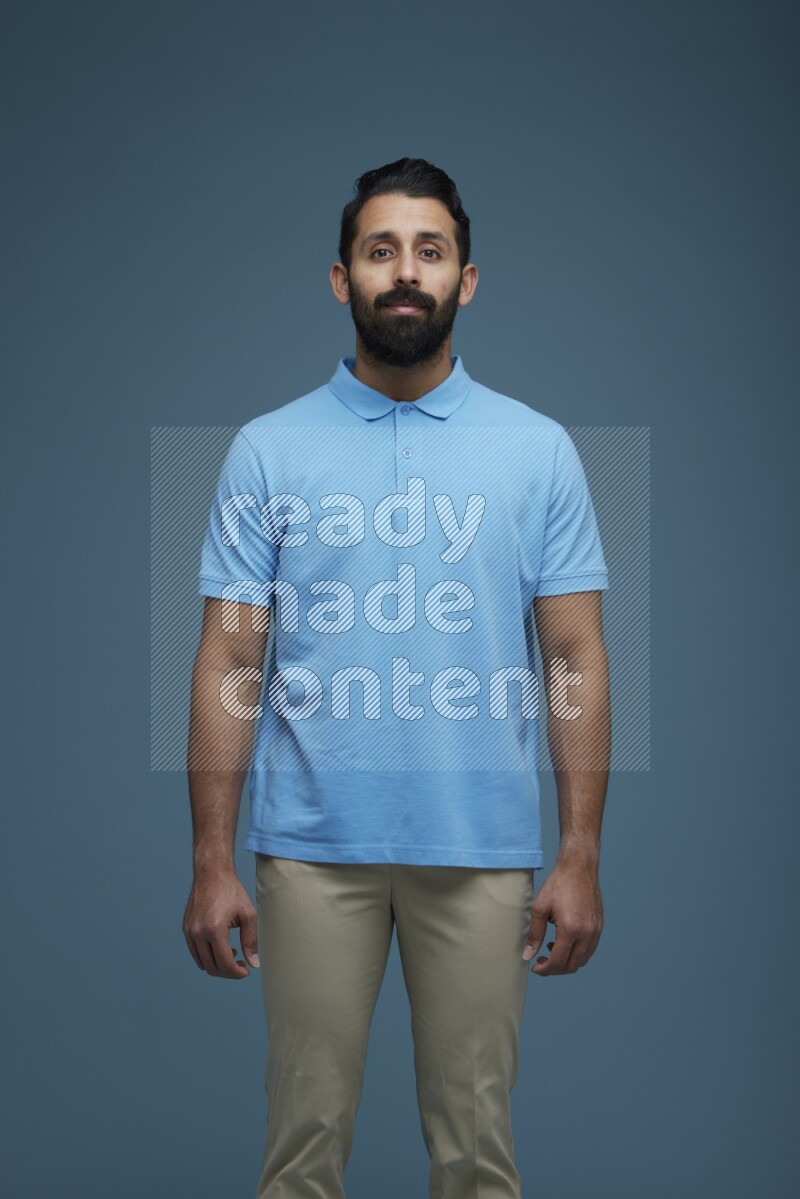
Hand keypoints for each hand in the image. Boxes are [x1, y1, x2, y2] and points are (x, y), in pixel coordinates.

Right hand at [182, 867, 260, 978]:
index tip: (246, 970)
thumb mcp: (248, 915)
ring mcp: (189, 931)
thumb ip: (251, 941)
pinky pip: (195, 952)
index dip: (237, 972)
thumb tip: (254, 964)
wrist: (212, 873)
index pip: (224, 963)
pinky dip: (208, 956)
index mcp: (214, 929)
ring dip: (217, 965)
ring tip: (233, 954)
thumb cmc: (232, 891)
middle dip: (228, 972)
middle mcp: (198, 933)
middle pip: (211, 967)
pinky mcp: (186, 929)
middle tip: (241, 965)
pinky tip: (221, 947)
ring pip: (202, 963)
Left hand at [522, 859, 602, 975]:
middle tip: (541, 961)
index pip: (558, 962)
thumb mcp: (540, 908)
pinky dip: (577, 953)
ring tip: (551, 950)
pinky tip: (564, 942)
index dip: (545, 969)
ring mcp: (595, 930)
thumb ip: (534, 934)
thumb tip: (528, 954)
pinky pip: (589, 949)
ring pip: (582, 960)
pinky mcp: (599, 926)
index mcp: (571, 929)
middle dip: (555, 969)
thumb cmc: (558, 884)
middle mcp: (587, 933)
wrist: (579, 868)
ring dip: (567, 962)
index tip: (535, 967)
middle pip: (572, 966)